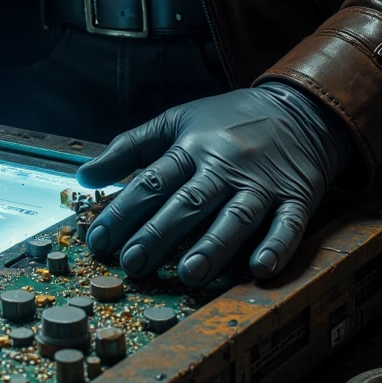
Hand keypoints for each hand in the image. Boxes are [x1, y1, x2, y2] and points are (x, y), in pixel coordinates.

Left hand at [77, 83, 352, 286]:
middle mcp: (225, 166)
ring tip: (190, 274)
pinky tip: (261, 268)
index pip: (152, 180)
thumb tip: (83, 176)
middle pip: (189, 202)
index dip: (123, 211)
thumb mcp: (176, 121)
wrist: (298, 108)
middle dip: (160, 233)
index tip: (98, 240)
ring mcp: (263, 184)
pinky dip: (277, 246)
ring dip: (214, 246)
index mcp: (193, 147)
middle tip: (133, 263)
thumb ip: (130, 147)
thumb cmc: (227, 121)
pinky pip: (289, 225)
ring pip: (236, 217)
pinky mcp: (297, 198)